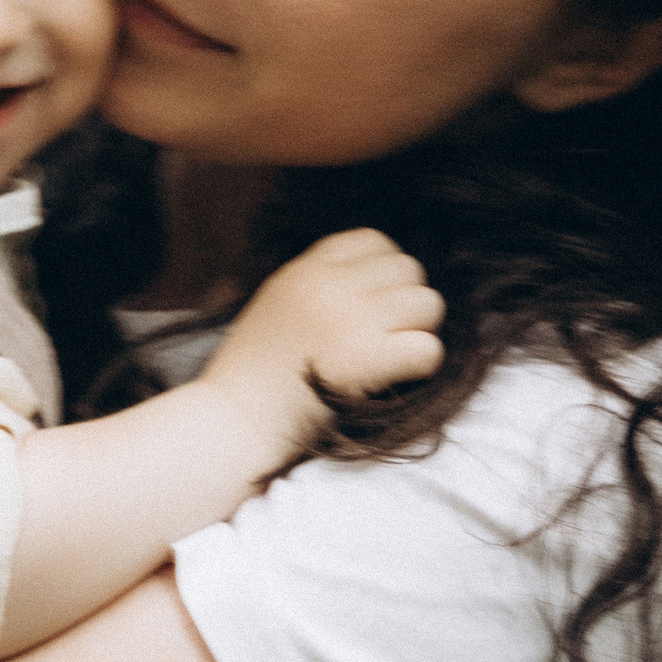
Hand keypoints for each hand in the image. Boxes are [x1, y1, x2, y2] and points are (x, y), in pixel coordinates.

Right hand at [200, 228, 444, 456]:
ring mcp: (350, 322)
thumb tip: (377, 280)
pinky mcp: (366, 362)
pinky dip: (420, 367)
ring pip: (427, 305)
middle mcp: (330, 287)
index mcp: (306, 270)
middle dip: (408, 303)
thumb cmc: (252, 374)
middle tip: (387, 335)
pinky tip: (394, 380)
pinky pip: (428, 349)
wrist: (233, 421)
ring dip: (418, 333)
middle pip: (410, 270)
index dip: (386, 270)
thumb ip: (321, 284)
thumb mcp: (277, 303)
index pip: (375, 241)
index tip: (377, 301)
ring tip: (390, 357)